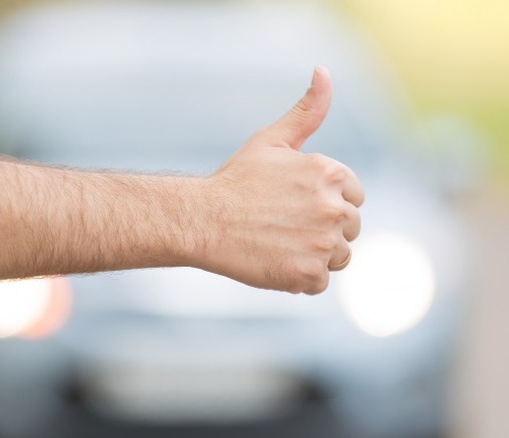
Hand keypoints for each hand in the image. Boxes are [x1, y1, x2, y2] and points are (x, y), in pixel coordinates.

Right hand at [193, 66, 363, 293]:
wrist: (201, 220)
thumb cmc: (235, 180)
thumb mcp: (272, 140)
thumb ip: (306, 111)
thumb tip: (324, 71)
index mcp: (330, 173)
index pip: (354, 196)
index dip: (325, 202)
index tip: (295, 204)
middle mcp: (334, 207)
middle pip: (350, 229)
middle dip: (323, 229)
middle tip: (283, 225)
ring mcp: (322, 244)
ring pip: (338, 258)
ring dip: (314, 255)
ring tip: (278, 243)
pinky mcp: (308, 275)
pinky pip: (318, 282)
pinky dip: (299, 278)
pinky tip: (273, 261)